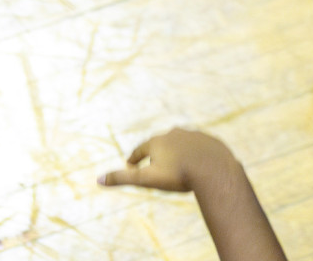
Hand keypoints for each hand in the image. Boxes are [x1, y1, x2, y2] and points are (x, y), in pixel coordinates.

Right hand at [98, 127, 238, 194]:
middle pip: (160, 143)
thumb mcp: (147, 179)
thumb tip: (98, 179)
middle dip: (154, 152)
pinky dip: (193, 152)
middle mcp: (175, 133)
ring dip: (174, 150)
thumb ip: (123, 178)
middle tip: (150, 162)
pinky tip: (194, 160)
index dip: (135, 158)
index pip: (141, 149)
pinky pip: (198, 146)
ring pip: (180, 142)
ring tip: (172, 161)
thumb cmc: (178, 175)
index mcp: (158, 141)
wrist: (214, 169)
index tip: (131, 165)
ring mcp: (194, 135)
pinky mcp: (209, 140)